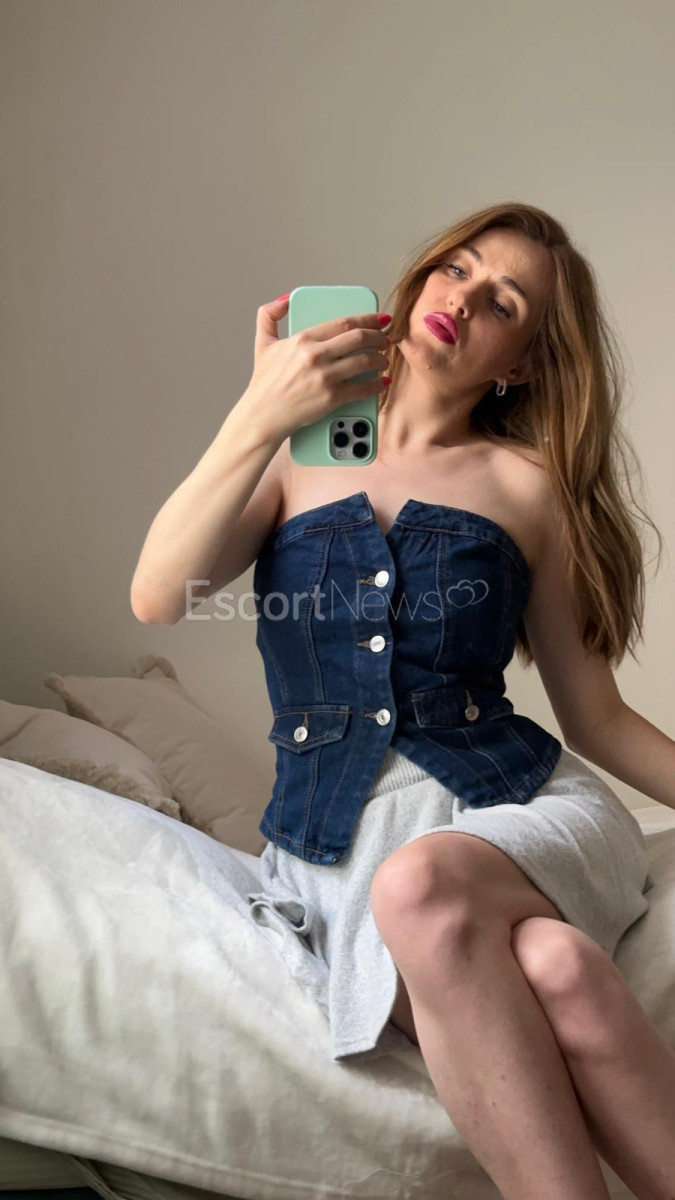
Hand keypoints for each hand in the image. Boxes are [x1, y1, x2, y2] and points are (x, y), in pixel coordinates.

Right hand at [236, 295, 391, 443]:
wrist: (262, 416)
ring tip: (383, 360)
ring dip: (380, 360)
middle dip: (379, 337)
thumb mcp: (262, 344)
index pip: (344, 322)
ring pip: (365, 361)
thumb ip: (269, 316)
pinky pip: (363, 388)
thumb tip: (285, 299)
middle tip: (386, 338)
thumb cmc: (264, 384)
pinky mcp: (332, 398)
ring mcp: (325, 377)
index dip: (368, 318)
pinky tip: (382, 382)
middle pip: (359, 338)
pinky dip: (377, 384)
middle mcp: (316, 355)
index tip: (380, 319)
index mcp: (302, 339)